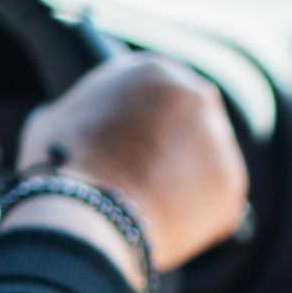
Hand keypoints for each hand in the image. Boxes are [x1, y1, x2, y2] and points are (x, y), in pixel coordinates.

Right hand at [16, 53, 247, 270]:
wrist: (86, 212)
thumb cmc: (61, 164)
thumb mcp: (59, 117)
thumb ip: (88, 110)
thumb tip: (84, 122)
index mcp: (155, 71)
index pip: (161, 92)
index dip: (149, 121)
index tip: (140, 143)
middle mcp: (197, 96)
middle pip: (193, 122)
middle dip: (177, 147)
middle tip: (150, 175)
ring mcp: (220, 139)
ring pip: (208, 161)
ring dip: (189, 180)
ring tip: (150, 204)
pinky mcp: (232, 182)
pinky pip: (217, 199)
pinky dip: (197, 214)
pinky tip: (166, 221)